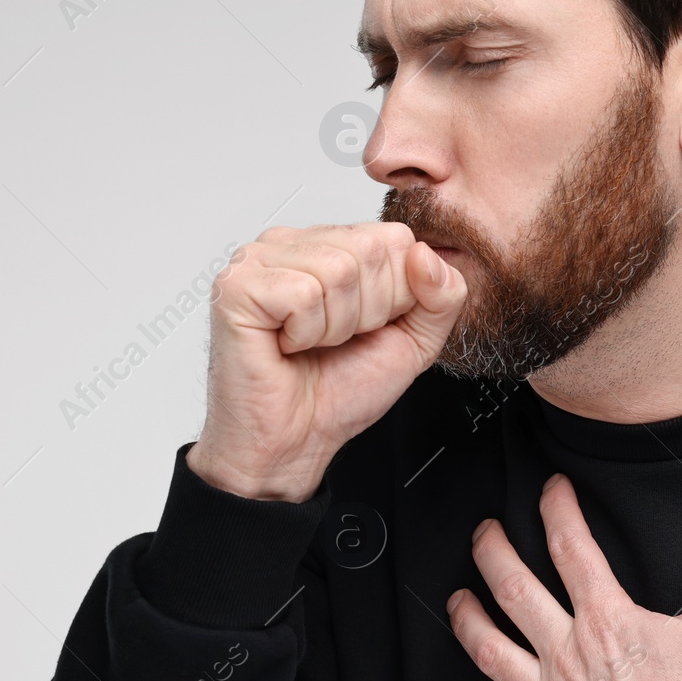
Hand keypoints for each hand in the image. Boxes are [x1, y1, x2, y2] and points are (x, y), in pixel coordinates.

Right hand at [187, 223, 466, 499]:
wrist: (293, 442)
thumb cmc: (339, 392)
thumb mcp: (415, 341)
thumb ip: (443, 296)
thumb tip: (427, 253)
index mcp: (332, 245)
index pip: (397, 239)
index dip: (397, 296)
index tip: (366, 328)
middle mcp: (294, 243)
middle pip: (372, 251)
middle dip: (369, 313)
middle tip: (334, 341)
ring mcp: (259, 259)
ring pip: (339, 271)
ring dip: (336, 327)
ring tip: (310, 344)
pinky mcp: (237, 286)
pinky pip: (304, 294)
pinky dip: (306, 333)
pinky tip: (286, 345)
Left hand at [440, 473, 681, 680]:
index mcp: (607, 621)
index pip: (572, 548)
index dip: (557, 509)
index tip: (549, 489)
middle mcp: (568, 655)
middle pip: (515, 591)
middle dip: (492, 553)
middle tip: (482, 533)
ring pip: (492, 653)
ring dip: (469, 623)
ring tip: (456, 601)